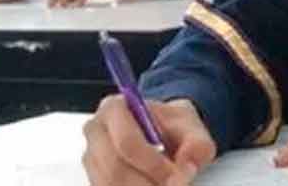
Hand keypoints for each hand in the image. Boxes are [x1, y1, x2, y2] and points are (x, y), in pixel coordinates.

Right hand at [82, 96, 215, 185]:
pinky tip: (153, 185)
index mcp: (115, 108)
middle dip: (148, 183)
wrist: (165, 133)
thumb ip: (196, 143)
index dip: (152, 164)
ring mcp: (91, 157)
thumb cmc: (173, 126)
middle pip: (115, 169)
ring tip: (166, 185)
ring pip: (110, 185)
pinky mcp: (93, 177)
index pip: (127, 142)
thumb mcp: (192, 126)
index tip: (175, 175)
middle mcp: (96, 132)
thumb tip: (187, 164)